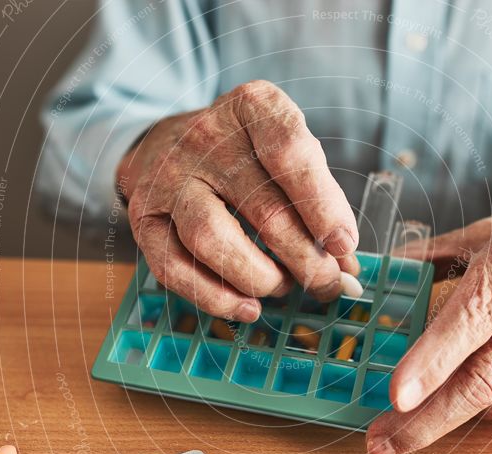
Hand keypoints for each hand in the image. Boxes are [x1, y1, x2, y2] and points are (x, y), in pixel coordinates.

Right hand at [119, 80, 358, 321]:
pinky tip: (247, 307)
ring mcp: (169, 176)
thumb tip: (347, 265)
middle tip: (327, 283)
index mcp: (252, 107)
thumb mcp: (286, 152)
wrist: (167, 141)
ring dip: (260, 277)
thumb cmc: (245, 152)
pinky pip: (174, 267)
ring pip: (214, 239)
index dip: (322, 205)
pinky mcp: (144, 216)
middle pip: (263, 208)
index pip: (290, 153)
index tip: (343, 245)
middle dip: (305, 259)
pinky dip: (216, 298)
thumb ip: (320, 200)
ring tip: (283, 287)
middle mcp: (206, 137)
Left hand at [366, 189, 491, 453]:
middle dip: (424, 421)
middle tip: (380, 443)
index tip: (396, 395)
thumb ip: (442, 250)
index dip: (432, 361)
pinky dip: (488, 399)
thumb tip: (391, 263)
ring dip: (447, 414)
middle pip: (481, 380)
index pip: (470, 319)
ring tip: (410, 419)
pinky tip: (475, 385)